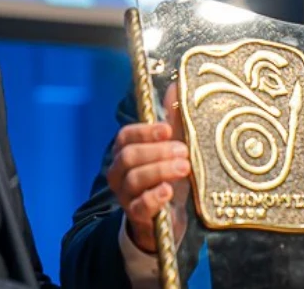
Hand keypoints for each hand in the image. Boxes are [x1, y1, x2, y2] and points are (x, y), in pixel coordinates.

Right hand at [108, 84, 190, 253]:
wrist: (168, 217)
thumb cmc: (169, 176)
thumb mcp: (174, 148)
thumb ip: (174, 120)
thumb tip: (176, 86)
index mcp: (126, 151)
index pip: (125, 136)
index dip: (145, 131)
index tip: (167, 129)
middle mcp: (119, 172)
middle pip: (129, 156)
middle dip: (157, 151)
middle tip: (184, 151)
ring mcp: (124, 195)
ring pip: (134, 179)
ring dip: (160, 170)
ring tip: (184, 167)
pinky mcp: (135, 216)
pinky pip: (139, 206)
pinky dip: (154, 197)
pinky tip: (168, 191)